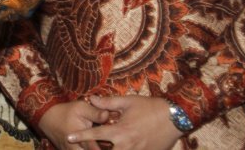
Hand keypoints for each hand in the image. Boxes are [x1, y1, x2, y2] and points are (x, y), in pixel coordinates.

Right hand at [37, 100, 111, 149]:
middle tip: (111, 145)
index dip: (105, 148)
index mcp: (80, 137)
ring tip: (106, 146)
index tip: (113, 146)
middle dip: (101, 149)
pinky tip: (94, 145)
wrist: (47, 118)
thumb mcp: (80, 107)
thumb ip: (95, 112)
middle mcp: (76, 149)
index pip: (94, 149)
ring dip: (93, 148)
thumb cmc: (65, 111)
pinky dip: (87, 149)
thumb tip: (108, 115)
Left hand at [67, 95, 181, 149]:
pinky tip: (120, 146)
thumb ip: (108, 102)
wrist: (175, 118)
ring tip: (100, 145)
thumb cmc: (150, 107)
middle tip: (85, 145)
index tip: (69, 137)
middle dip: (93, 149)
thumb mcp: (128, 102)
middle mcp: (126, 146)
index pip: (94, 135)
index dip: (80, 136)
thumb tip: (91, 98)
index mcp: (120, 131)